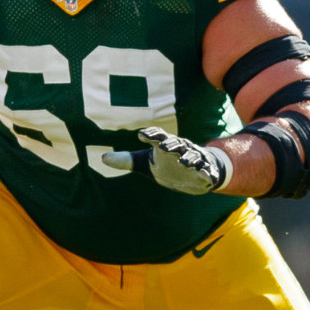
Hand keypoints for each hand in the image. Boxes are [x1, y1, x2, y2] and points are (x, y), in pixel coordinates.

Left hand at [102, 127, 231, 194]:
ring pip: (193, 157)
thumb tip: (102, 158)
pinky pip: (207, 172)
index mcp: (166, 146)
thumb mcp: (146, 163)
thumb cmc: (168, 164)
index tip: (141, 135)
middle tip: (163, 146)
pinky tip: (206, 175)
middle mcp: (181, 150)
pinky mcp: (204, 172)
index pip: (159, 136)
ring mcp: (194, 160)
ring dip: (189, 159)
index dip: (151, 135)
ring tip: (183, 162)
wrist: (196, 171)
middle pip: (177, 144)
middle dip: (171, 144)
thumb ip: (127, 160)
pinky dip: (207, 173)